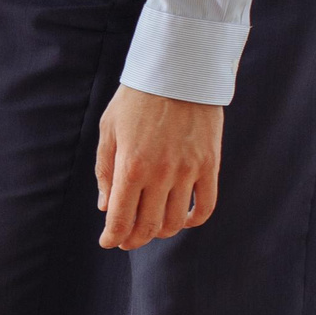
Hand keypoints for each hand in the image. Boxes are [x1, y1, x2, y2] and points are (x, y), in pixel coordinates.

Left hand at [94, 86, 224, 249]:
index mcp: (131, 166)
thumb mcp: (109, 131)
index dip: (113, 236)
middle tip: (127, 241)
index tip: (108, 242)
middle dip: (134, 239)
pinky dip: (193, 220)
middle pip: (148, 225)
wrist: (178, 72)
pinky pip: (205, 205)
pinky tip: (182, 219)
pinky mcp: (210, 165)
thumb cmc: (136, 99)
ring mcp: (188, 171)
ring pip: (175, 220)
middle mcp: (161, 174)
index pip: (121, 217)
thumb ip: (105, 171)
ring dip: (161, 231)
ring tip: (151, 228)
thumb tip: (106, 208)